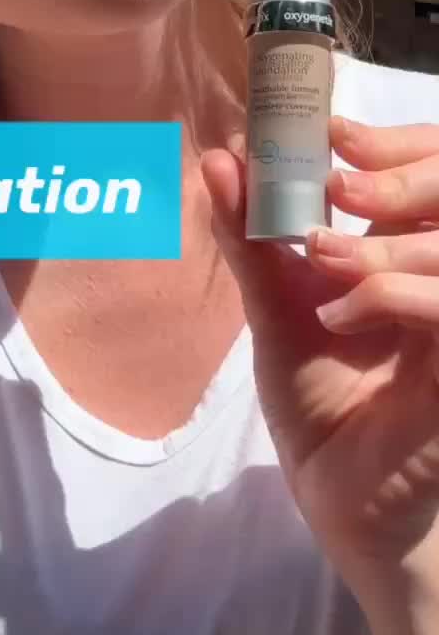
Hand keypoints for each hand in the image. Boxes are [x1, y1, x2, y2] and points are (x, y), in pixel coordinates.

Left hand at [202, 118, 438, 634]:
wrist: (343, 506)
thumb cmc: (321, 406)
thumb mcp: (276, 312)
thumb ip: (251, 239)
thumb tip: (216, 158)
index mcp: (410, 257)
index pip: (418, 176)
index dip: (387, 144)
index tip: (321, 127)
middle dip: (389, 174)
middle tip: (326, 181)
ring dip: (375, 241)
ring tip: (315, 255)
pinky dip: (389, 294)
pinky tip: (339, 316)